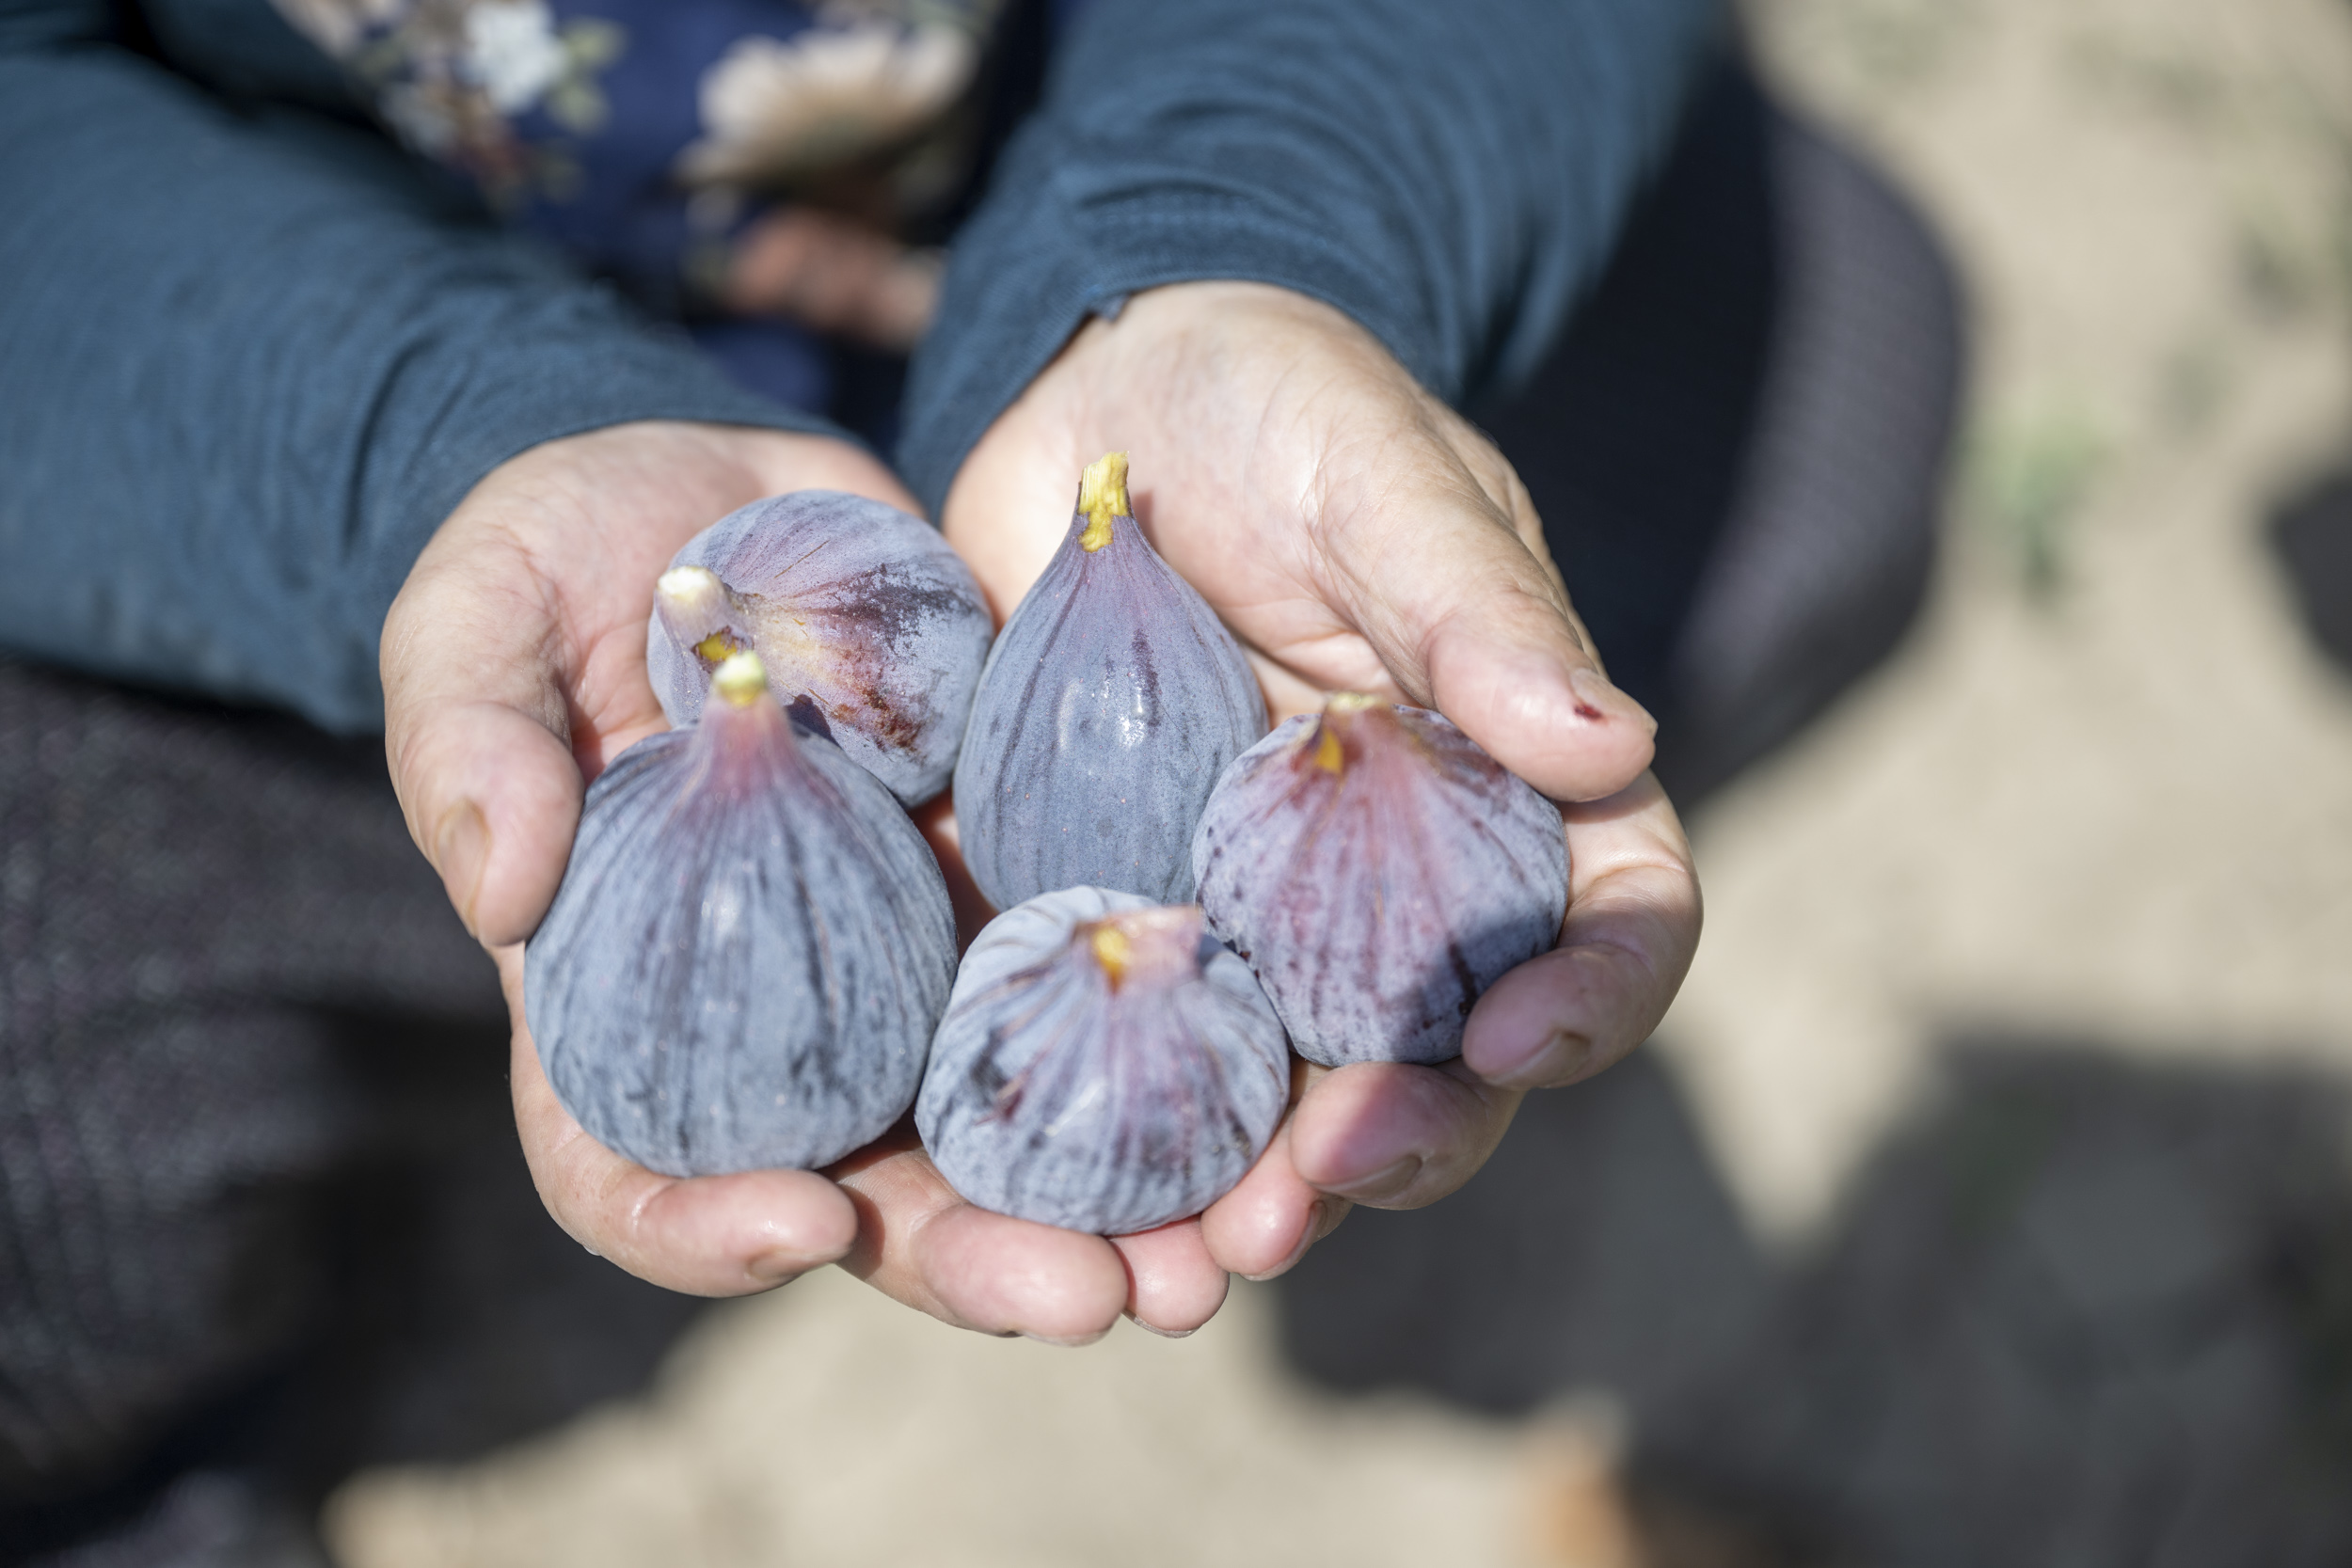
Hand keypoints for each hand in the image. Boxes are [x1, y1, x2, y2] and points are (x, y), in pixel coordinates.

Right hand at [382, 420, 1221, 1340]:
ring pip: (1012, 1134)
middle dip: (976, 1262)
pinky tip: (1276, 1088)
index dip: (698, 1224)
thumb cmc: (571, 556)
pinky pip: (1106, 994)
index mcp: (627, 1005)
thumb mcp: (479, 612)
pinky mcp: (1029, 889)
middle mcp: (785, 1026)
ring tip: (1219, 1247)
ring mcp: (918, 970)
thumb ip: (464, 737)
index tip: (798, 1220)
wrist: (738, 496)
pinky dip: (1182, 1057)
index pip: (630, 1170)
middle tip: (1089, 1297)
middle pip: (867, 1200)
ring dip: (1115, 1209)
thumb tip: (502, 888)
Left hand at [941, 282, 1701, 1292]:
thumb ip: (1475, 606)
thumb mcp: (1379, 476)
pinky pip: (1130, 1040)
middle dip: (1395, 1140)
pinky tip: (1048, 1184)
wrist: (1104, 394)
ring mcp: (1258, 911)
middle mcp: (1403, 876)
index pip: (1608, 914)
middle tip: (1307, 1201)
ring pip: (1285, 1087)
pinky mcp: (1126, 914)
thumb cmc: (1276, 403)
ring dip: (1246, 1185)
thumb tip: (1602, 740)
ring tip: (1178, 1260)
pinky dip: (1104, 1124)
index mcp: (1512, 780)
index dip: (1591, 995)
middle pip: (1443, 1052)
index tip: (1517, 1040)